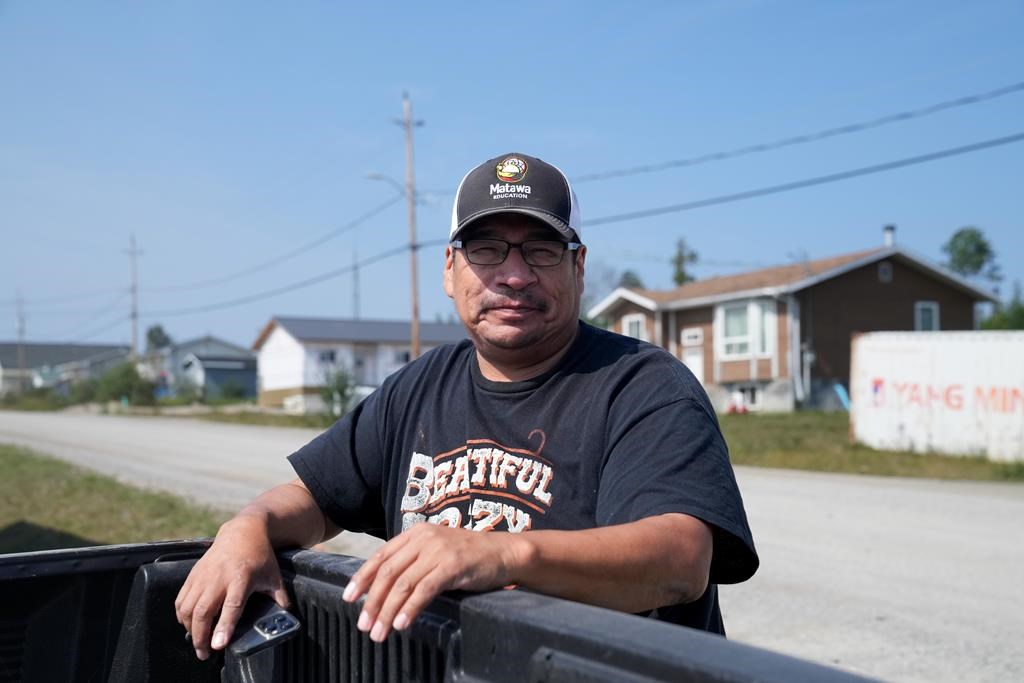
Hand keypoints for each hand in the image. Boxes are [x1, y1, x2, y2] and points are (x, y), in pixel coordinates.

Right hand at [174, 516, 290, 660]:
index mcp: (241, 578)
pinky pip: (181, 599)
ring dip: (190, 628)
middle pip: (203, 612)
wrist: (243, 531)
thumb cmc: (259, 555)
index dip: (224, 627)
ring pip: (188, 607)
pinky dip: (181, 614)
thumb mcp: (273, 576)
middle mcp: (219, 577)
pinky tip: (188, 623)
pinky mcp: (193, 574)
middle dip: (201, 636)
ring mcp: (203, 576)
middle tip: (204, 653)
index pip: (231, 606)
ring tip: (198, 641)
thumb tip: (287, 615)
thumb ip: (279, 597)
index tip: (218, 645)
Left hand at [342, 523, 520, 641]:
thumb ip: (414, 563)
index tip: (349, 598)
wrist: (504, 552)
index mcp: (416, 534)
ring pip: (403, 584)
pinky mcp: (453, 565)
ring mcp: (438, 551)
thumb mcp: (436, 552)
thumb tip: (384, 590)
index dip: (362, 578)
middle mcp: (423, 539)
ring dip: (388, 611)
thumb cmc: (469, 556)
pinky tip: (402, 623)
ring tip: (380, 632)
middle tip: (364, 624)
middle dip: (372, 601)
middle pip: (388, 572)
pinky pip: (425, 589)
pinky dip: (410, 608)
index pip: (381, 556)